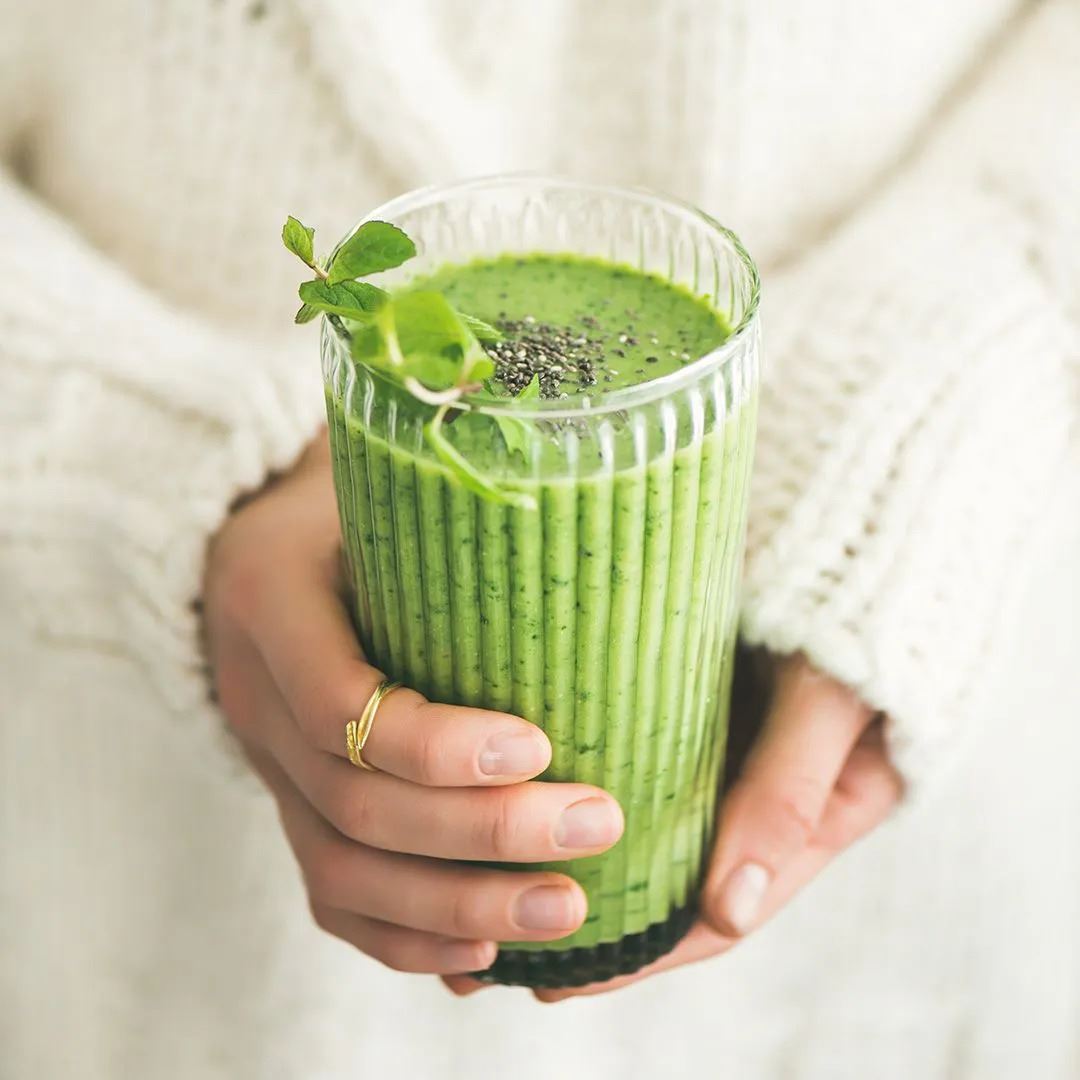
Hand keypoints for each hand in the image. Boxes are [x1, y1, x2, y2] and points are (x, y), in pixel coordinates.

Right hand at [203, 434, 623, 975]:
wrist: (259, 544)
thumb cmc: (351, 505)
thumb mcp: (387, 488)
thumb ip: (464, 515)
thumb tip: (612, 536)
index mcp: (272, 599)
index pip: (337, 701)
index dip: (437, 744)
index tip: (541, 743)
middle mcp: (254, 691)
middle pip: (354, 803)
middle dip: (480, 834)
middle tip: (596, 826)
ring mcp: (264, 761)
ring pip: (340, 869)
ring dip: (456, 905)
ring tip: (565, 909)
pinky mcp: (287, 804)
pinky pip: (329, 894)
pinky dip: (407, 935)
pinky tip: (485, 951)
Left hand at [444, 654, 900, 1000]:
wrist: (864, 532)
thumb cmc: (857, 610)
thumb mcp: (828, 700)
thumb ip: (791, 793)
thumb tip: (732, 910)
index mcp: (810, 821)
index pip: (716, 913)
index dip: (641, 953)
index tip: (561, 979)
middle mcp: (759, 798)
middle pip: (672, 884)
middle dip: (595, 923)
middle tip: (499, 957)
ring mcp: (724, 751)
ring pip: (650, 829)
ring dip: (581, 862)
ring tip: (490, 889)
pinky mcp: (692, 705)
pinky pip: (639, 763)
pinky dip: (588, 790)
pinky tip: (526, 801)